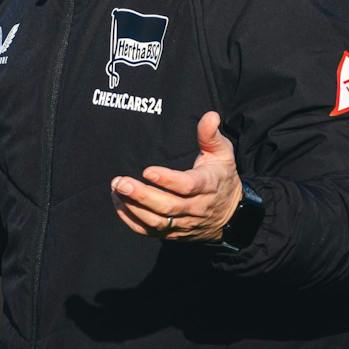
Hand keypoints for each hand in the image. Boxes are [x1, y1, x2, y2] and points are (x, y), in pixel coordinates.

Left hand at [111, 111, 241, 241]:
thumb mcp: (223, 153)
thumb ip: (211, 135)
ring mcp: (184, 223)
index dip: (167, 180)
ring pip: (157, 221)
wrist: (232, 215)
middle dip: (142, 195)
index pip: (187, 186)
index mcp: (208, 185)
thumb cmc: (221, 177)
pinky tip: (119, 203)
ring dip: (133, 207)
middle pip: (167, 206)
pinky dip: (132, 220)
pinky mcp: (174, 233)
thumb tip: (210, 115)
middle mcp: (196, 208)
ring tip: (116, 189)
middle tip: (121, 182)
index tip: (147, 171)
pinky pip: (150, 231)